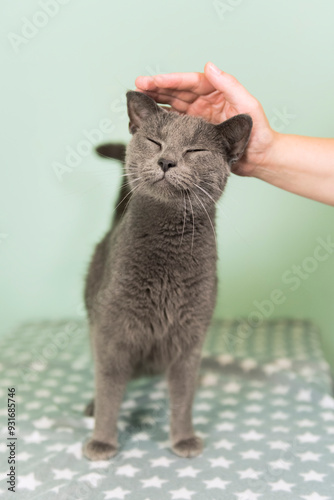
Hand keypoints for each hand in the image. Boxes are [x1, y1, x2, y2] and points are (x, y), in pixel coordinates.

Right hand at [135, 62, 276, 176]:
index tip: (154, 80)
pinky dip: (163, 119)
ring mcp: (200, 117)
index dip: (171, 80)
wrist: (260, 158)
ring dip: (157, 102)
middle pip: (178, 92)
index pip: (190, 83)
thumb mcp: (248, 106)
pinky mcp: (196, 133)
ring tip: (139, 100)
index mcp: (217, 93)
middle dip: (158, 88)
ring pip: (174, 105)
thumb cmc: (259, 133)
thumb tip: (210, 66)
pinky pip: (176, 123)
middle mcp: (206, 102)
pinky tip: (150, 119)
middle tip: (138, 86)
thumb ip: (230, 86)